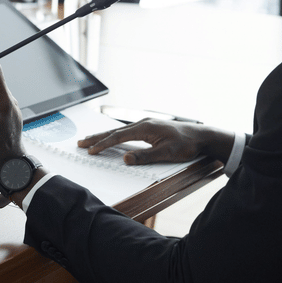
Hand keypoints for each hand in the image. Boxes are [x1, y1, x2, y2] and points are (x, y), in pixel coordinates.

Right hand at [79, 119, 231, 164]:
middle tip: (81, 143)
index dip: (103, 144)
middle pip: (115, 132)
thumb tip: (125, 159)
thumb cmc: (185, 145)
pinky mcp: (150, 128)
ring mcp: (146, 125)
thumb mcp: (165, 154)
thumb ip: (144, 156)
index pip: (118, 137)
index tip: (90, 150)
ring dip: (105, 136)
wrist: (201, 136)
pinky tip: (112, 138)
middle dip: (97, 138)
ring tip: (90, 140)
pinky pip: (127, 132)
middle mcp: (143, 123)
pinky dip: (115, 136)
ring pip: (120, 131)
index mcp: (145, 128)